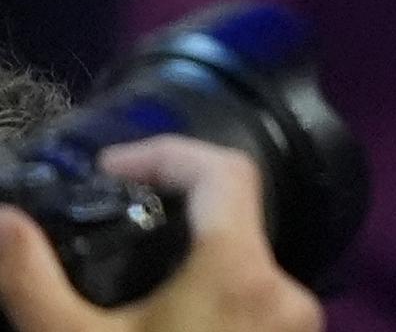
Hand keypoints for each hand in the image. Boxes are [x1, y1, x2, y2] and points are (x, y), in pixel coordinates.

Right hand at [0, 139, 319, 331]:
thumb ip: (32, 278)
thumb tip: (1, 220)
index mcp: (241, 272)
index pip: (223, 169)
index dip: (164, 153)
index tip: (109, 169)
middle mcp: (284, 290)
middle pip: (232, 215)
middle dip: (173, 207)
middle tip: (114, 215)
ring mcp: (296, 322)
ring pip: (243, 259)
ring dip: (192, 255)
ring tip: (133, 269)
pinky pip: (253, 297)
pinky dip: (211, 290)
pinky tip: (166, 314)